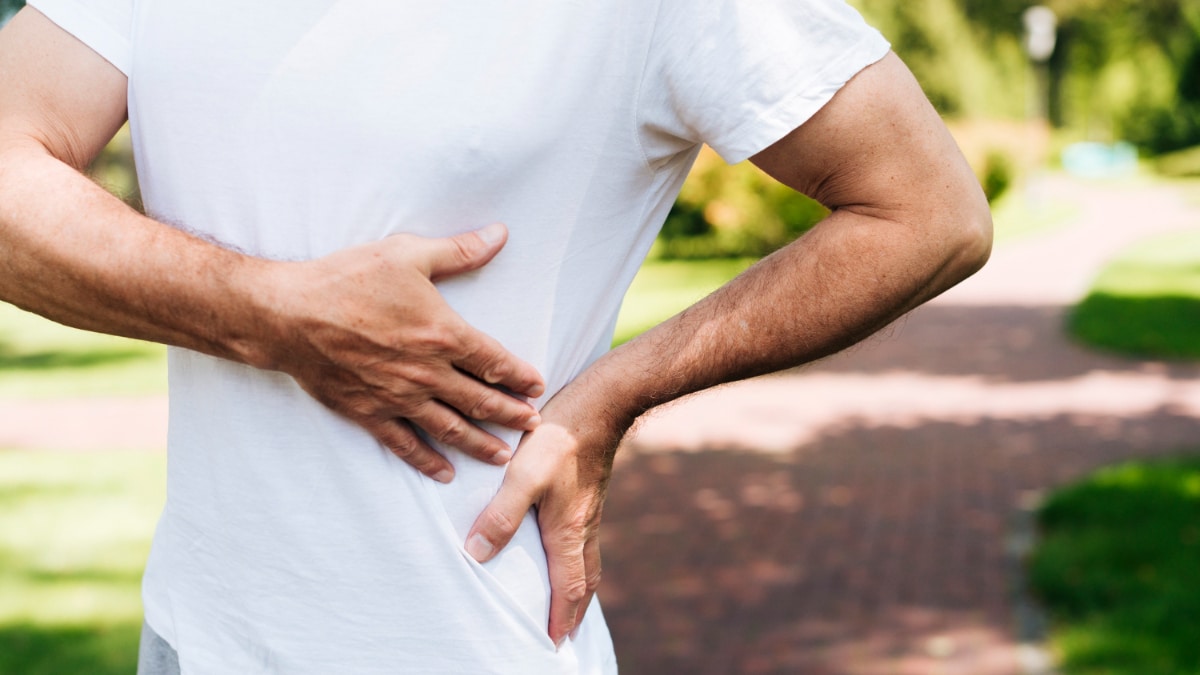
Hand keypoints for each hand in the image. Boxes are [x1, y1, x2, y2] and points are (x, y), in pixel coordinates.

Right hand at [261, 223, 544, 481]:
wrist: (288, 314)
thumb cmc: (347, 279)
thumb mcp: (407, 254)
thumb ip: (459, 250)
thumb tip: (500, 234)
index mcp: (442, 334)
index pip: (494, 361)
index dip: (520, 376)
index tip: (537, 386)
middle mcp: (426, 372)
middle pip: (480, 400)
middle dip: (511, 414)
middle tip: (533, 425)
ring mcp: (398, 397)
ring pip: (450, 428)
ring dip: (480, 444)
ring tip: (502, 456)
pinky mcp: (369, 412)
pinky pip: (405, 444)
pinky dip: (428, 461)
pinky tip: (445, 473)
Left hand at [464, 371, 628, 646]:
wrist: (601, 403)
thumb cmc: (560, 438)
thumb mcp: (522, 475)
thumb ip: (500, 514)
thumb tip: (478, 554)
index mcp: (568, 531)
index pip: (568, 587)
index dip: (559, 617)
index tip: (553, 643)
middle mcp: (584, 526)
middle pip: (584, 581)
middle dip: (574, 611)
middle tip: (564, 635)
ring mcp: (590, 509)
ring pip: (588, 560)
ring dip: (579, 587)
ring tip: (568, 602)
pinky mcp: (589, 492)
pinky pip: (587, 539)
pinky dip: (579, 559)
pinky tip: (566, 547)